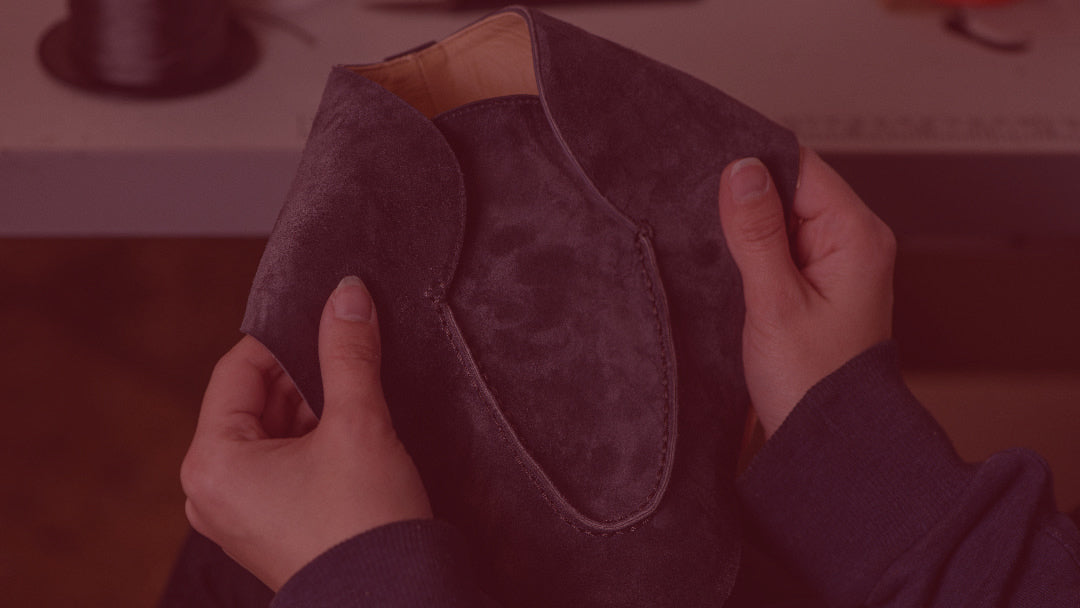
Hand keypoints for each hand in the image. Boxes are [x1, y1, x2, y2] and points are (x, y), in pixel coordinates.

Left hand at [181, 276, 431, 590]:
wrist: (393, 600)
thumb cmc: (364, 524)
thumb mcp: (358, 424)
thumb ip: (348, 352)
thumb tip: (347, 294)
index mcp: (212, 463)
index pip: (238, 370)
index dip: (284, 338)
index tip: (327, 320)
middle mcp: (211, 491)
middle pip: (253, 402)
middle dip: (304, 377)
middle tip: (350, 360)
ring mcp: (236, 515)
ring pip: (270, 434)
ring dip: (312, 410)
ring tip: (357, 404)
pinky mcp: (266, 529)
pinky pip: (280, 466)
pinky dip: (311, 443)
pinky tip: (351, 438)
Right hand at [718, 149, 895, 437]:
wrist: (829, 441)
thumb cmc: (812, 384)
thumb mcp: (775, 302)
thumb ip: (757, 232)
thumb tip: (741, 169)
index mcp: (856, 236)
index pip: (800, 166)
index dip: (752, 163)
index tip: (706, 168)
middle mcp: (854, 241)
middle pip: (790, 188)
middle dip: (745, 199)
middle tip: (704, 219)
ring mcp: (837, 262)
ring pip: (781, 218)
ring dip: (746, 229)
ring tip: (717, 250)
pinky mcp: (818, 283)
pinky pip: (780, 247)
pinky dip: (753, 253)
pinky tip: (730, 269)